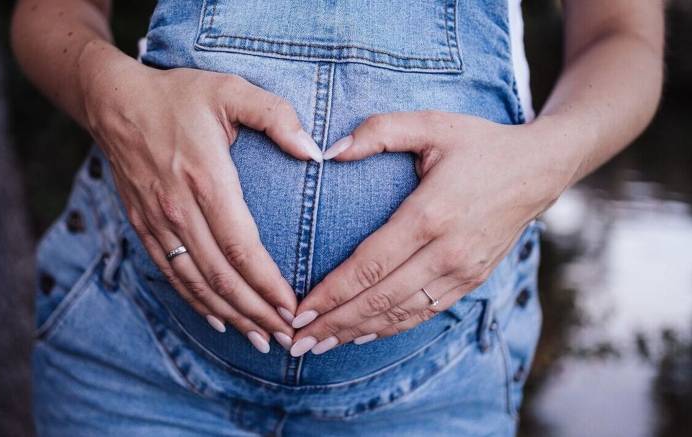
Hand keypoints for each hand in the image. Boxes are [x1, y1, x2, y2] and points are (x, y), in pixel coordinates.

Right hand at [80, 53, 322, 352]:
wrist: (114, 101)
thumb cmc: (179, 95)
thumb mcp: (231, 90)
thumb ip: (276, 116)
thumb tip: (314, 151)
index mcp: (207, 179)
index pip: (241, 247)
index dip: (267, 284)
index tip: (292, 307)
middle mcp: (180, 209)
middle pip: (221, 276)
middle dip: (256, 312)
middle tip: (286, 337)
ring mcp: (158, 222)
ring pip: (196, 283)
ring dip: (230, 315)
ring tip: (259, 339)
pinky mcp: (144, 226)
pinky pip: (172, 274)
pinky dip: (195, 302)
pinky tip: (218, 319)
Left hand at [289, 111, 571, 355]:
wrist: (540, 170)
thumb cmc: (480, 144)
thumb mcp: (431, 124)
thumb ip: (379, 131)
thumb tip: (328, 152)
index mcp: (431, 214)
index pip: (370, 265)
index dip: (331, 294)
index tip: (298, 311)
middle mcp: (447, 251)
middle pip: (380, 299)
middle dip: (334, 323)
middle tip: (295, 341)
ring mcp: (463, 271)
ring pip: (401, 314)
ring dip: (356, 332)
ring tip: (318, 346)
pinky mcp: (472, 280)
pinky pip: (424, 313)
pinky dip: (390, 328)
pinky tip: (361, 335)